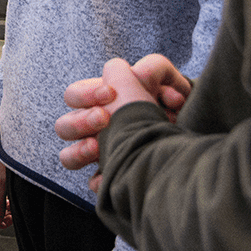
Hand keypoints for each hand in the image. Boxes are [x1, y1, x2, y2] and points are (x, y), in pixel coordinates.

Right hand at [57, 55, 191, 176]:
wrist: (186, 133)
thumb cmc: (169, 103)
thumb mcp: (165, 79)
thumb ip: (153, 67)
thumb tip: (142, 74)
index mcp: (97, 103)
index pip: (72, 96)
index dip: (85, 94)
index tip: (110, 93)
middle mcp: (94, 129)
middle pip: (63, 126)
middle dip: (81, 121)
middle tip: (105, 117)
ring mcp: (100, 154)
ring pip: (68, 157)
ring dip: (79, 151)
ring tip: (98, 148)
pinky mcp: (112, 176)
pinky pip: (94, 182)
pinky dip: (100, 179)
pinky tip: (113, 173)